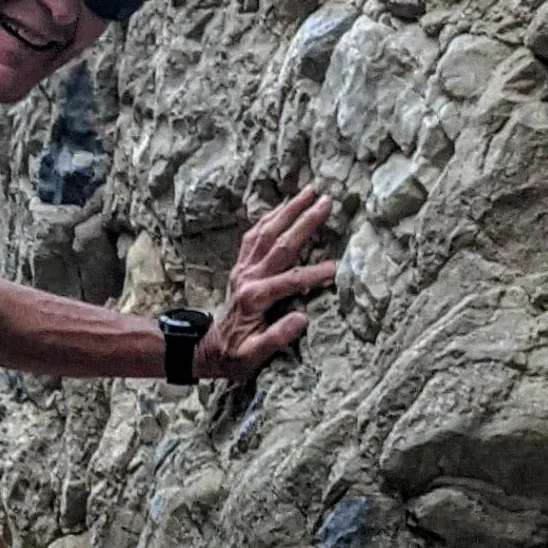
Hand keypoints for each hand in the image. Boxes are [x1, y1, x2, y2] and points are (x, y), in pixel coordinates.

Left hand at [193, 188, 337, 384]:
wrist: (209, 350)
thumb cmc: (235, 356)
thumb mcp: (253, 356)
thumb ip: (276, 338)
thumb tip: (301, 319)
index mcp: (255, 298)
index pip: (291, 281)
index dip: (315, 274)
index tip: (338, 267)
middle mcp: (248, 278)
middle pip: (281, 244)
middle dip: (305, 221)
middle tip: (327, 201)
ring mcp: (243, 269)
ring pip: (267, 232)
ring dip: (288, 210)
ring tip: (310, 190)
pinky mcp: (241, 266)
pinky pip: (254, 235)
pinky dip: (269, 218)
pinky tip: (284, 206)